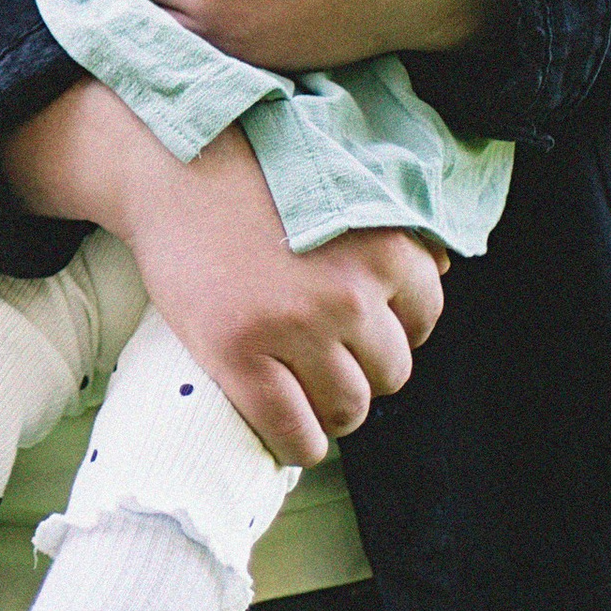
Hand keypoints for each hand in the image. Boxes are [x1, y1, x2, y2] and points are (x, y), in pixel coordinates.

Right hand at [0, 78, 445, 461]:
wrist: (173, 165)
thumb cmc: (257, 170)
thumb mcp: (347, 185)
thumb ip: (392, 231)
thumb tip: (438, 272)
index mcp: (384, 247)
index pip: (424, 318)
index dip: (392, 327)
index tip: (361, 331)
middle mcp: (350, 292)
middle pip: (391, 370)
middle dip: (363, 370)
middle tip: (326, 360)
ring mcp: (295, 328)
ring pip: (349, 407)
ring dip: (333, 409)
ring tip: (305, 393)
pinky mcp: (240, 356)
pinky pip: (293, 432)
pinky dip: (298, 445)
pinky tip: (290, 438)